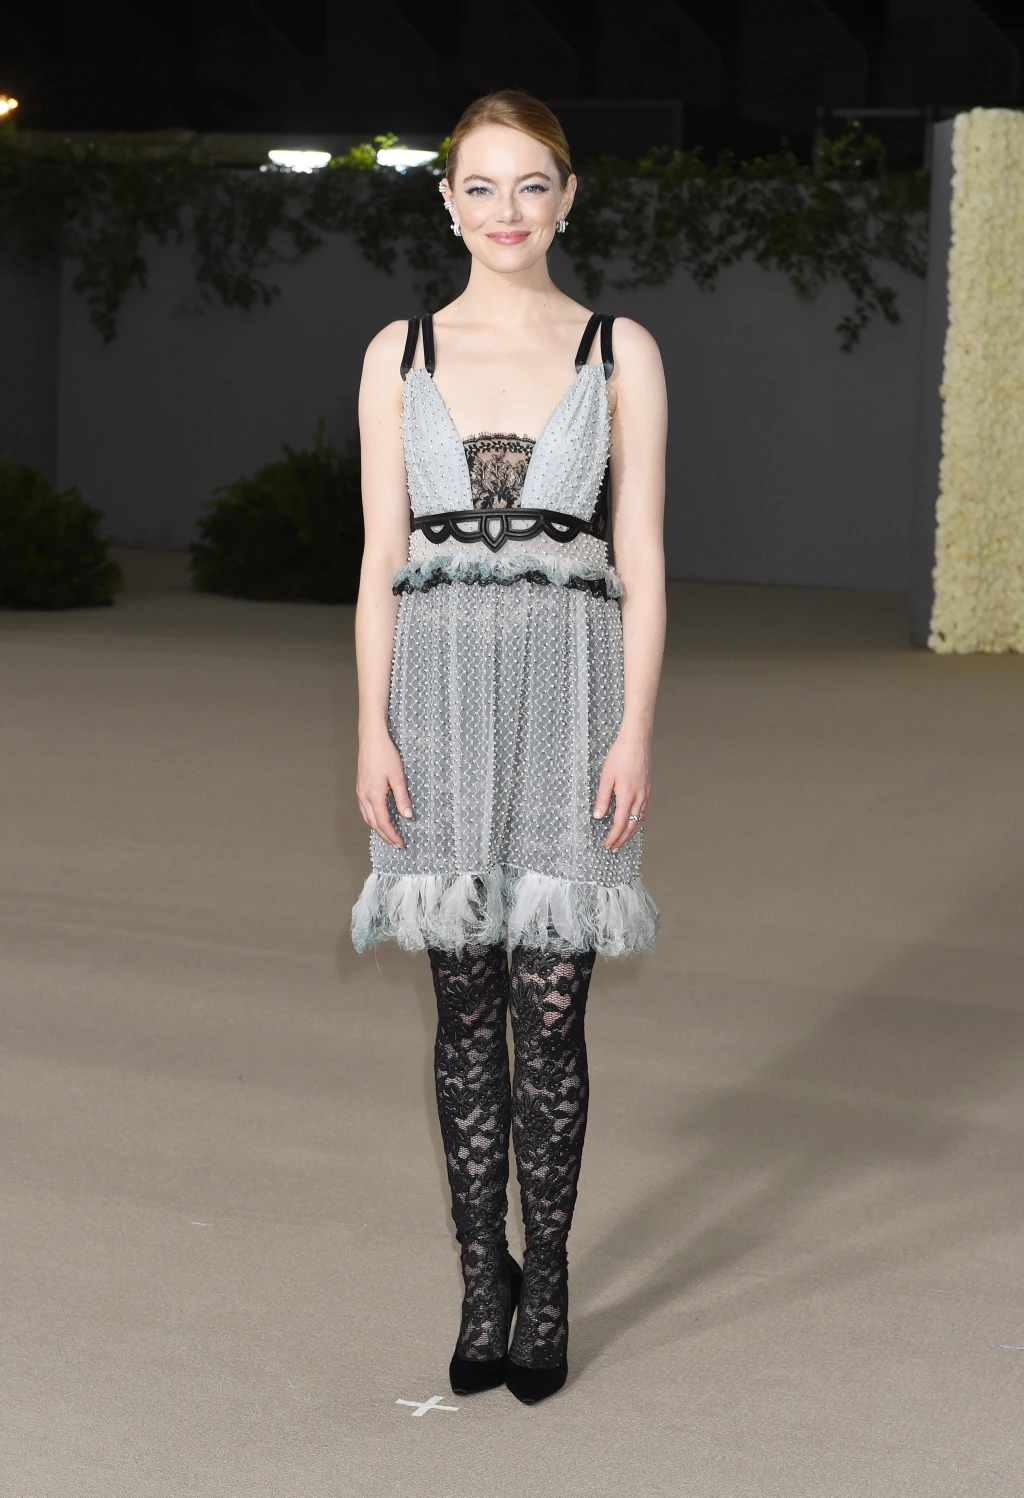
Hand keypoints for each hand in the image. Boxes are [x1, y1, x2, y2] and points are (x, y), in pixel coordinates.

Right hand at [356, 729, 412, 847]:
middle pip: (373, 823)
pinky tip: (378, 818)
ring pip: (367, 817)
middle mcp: (364, 796)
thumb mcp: (398, 776)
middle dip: (385, 836)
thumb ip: (402, 798)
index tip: (400, 843)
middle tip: (396, 844)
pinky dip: (372, 819)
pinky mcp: (360, 787)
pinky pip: (364, 809)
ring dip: (377, 828)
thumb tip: (407, 815)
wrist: (371, 739)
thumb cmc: (385, 754)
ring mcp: (360, 792)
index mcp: (374, 795)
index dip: (392, 835)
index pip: (383, 822)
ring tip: (388, 835)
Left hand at [592, 728, 649, 850]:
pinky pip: (643, 811)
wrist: (636, 741)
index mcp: (627, 796)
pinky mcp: (647, 789)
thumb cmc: (620, 756)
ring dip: (630, 833)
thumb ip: (602, 798)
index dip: (613, 837)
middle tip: (613, 848)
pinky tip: (632, 823)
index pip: (619, 824)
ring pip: (639, 820)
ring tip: (622, 840)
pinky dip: (637, 822)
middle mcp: (639, 798)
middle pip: (631, 826)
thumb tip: (598, 816)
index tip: (607, 845)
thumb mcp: (606, 777)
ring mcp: (645, 794)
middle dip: (622, 839)